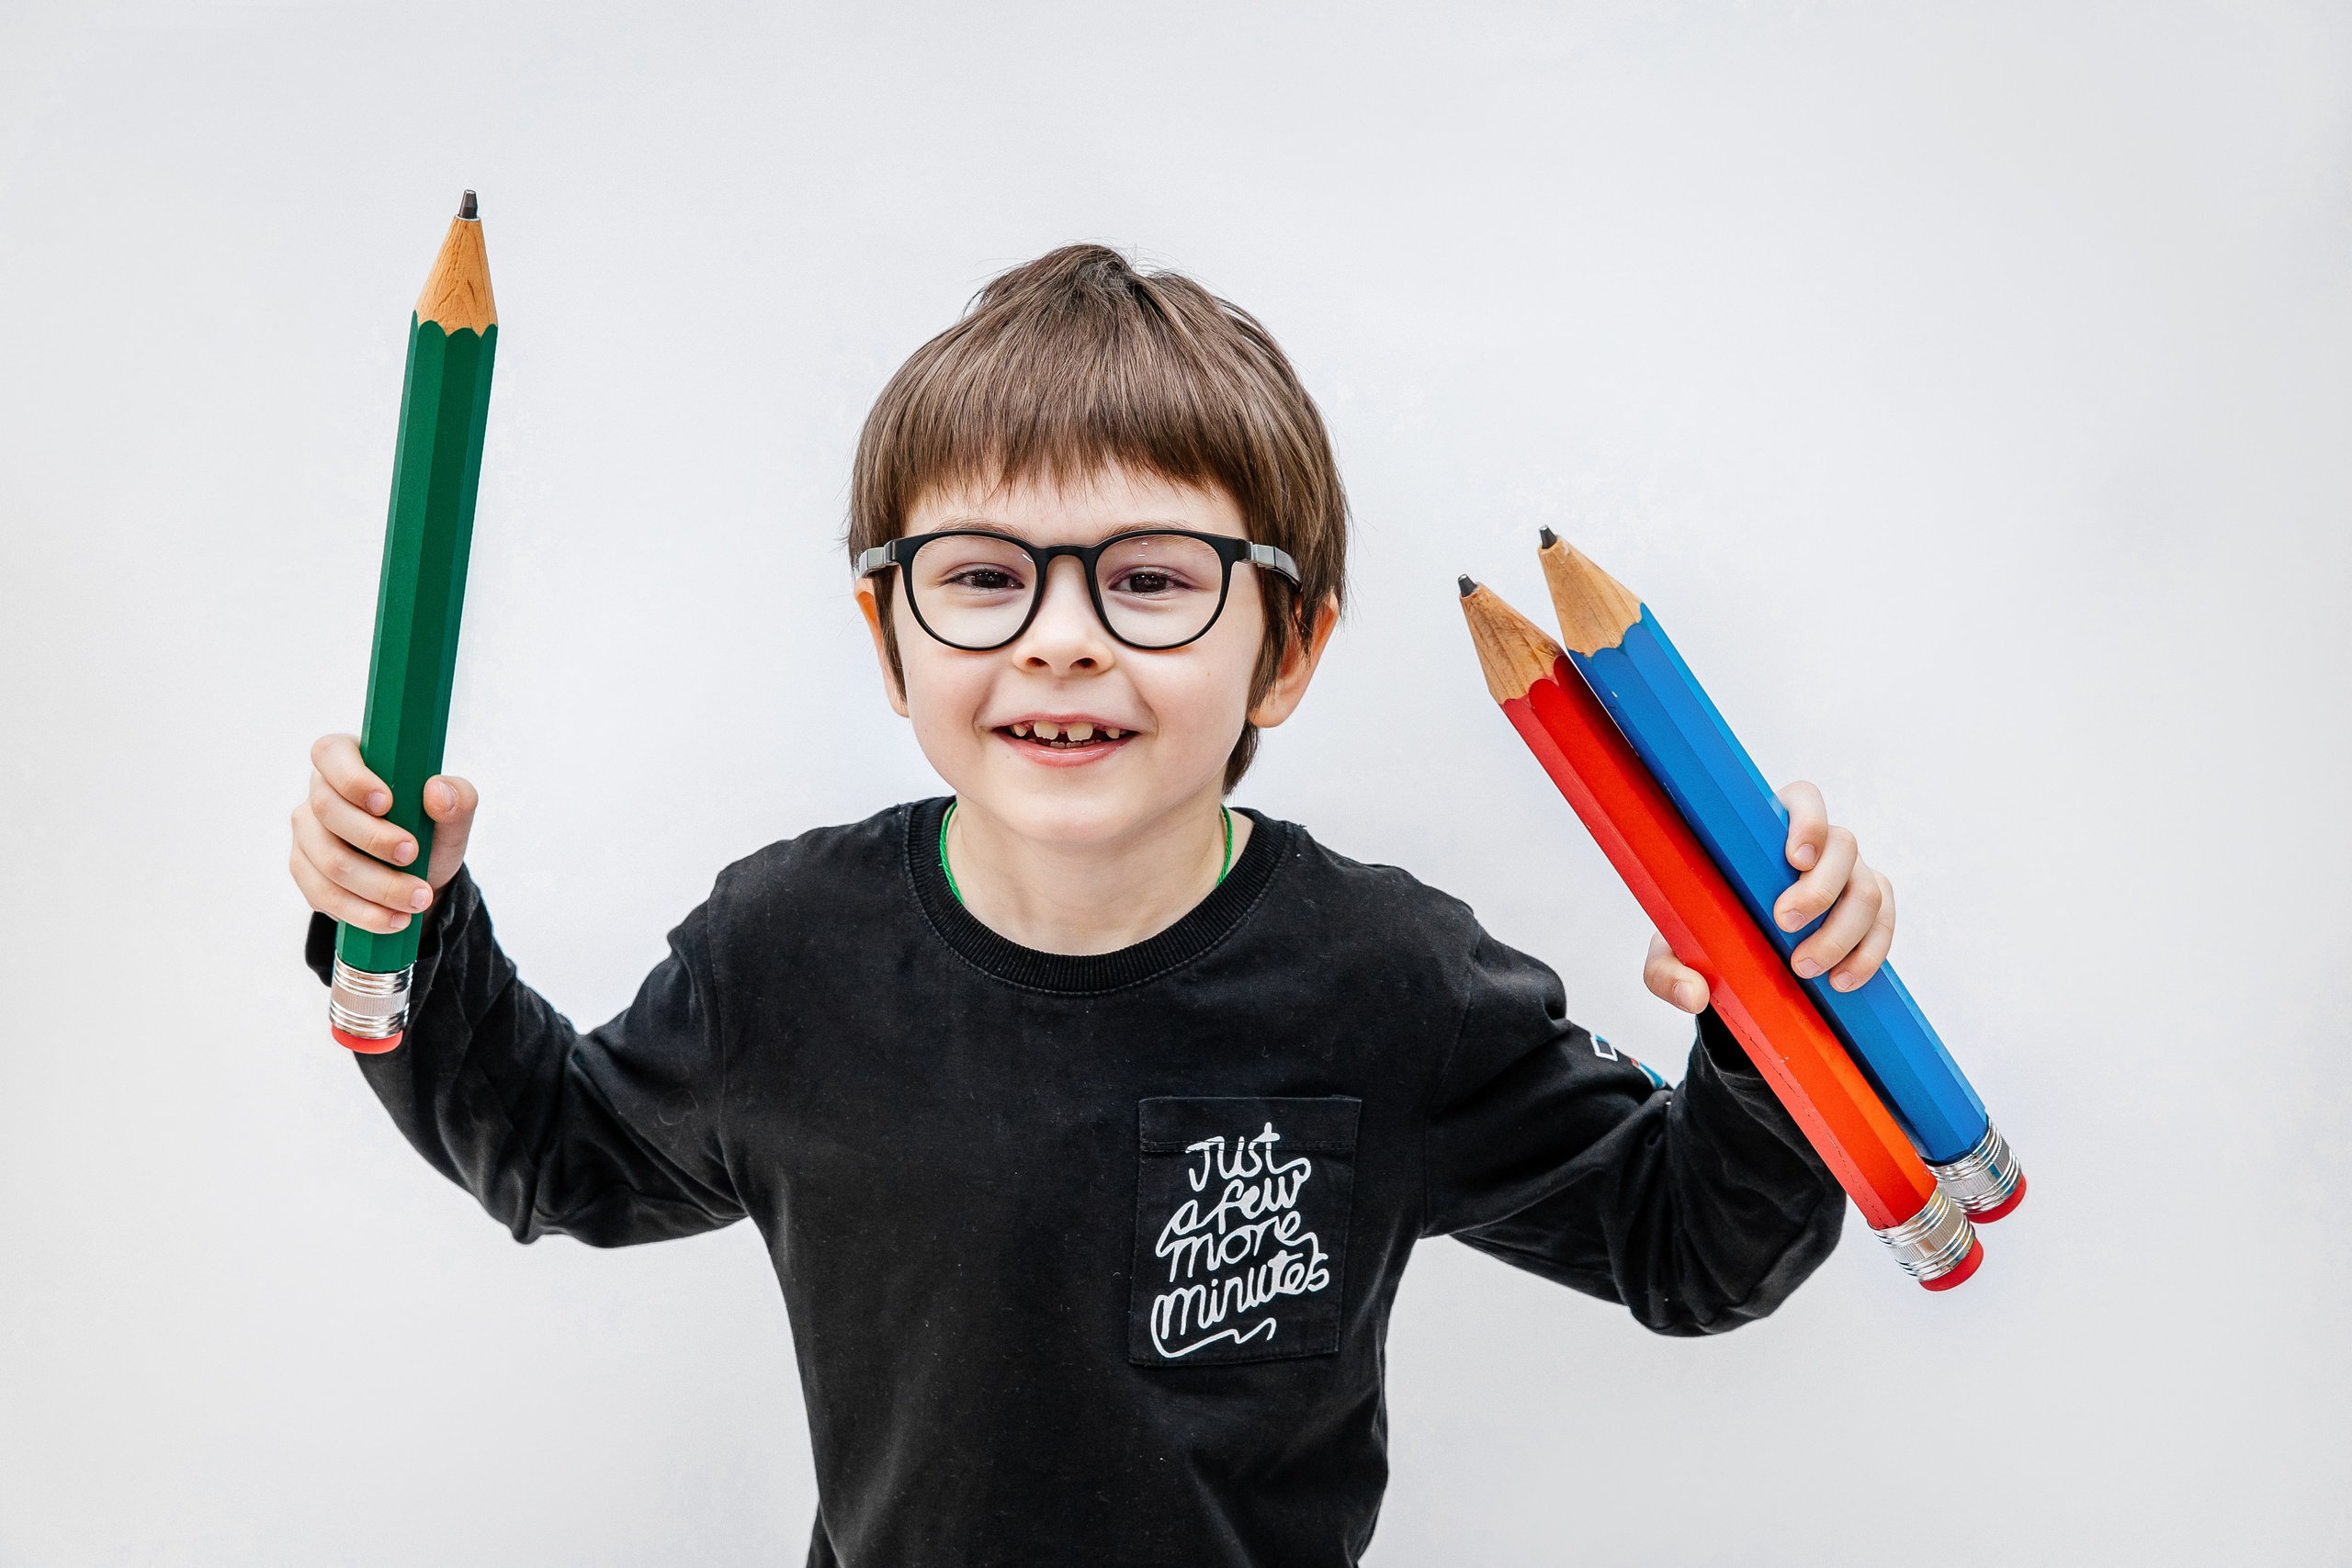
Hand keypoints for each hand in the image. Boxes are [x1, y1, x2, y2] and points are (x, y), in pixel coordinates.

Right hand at [289, 733, 477, 933]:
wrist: (419, 879)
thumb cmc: (431, 833)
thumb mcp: (454, 818)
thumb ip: (457, 798)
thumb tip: (438, 792)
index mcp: (351, 760)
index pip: (331, 753)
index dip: (351, 778)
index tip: (387, 803)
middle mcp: (320, 792)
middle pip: (327, 811)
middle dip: (373, 839)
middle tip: (413, 854)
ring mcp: (307, 833)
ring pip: (328, 860)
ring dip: (376, 884)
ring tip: (417, 898)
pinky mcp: (304, 870)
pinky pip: (322, 894)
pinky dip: (362, 911)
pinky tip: (394, 918)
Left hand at [1642, 780, 1896, 1013]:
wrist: (1736, 958)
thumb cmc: (1703, 933)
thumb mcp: (1671, 953)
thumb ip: (1668, 972)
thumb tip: (1692, 996)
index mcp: (1770, 830)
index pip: (1804, 799)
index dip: (1809, 821)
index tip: (1795, 860)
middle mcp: (1819, 846)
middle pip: (1845, 846)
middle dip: (1820, 889)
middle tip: (1784, 925)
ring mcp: (1850, 875)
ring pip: (1869, 889)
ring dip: (1841, 932)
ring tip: (1804, 968)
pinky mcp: (1870, 910)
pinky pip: (1885, 923)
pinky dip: (1869, 954)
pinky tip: (1842, 981)